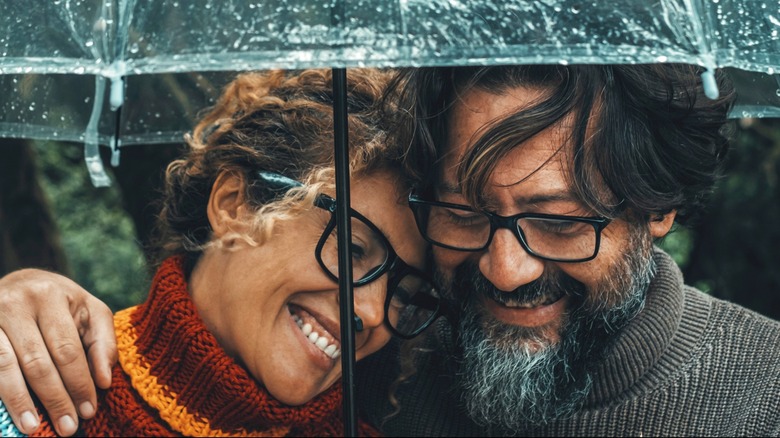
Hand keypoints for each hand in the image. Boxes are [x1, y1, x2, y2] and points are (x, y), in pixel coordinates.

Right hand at [0, 269, 116, 435]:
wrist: (19, 282)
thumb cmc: (61, 302)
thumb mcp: (89, 310)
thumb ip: (102, 342)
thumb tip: (104, 380)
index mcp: (50, 295)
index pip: (67, 349)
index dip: (79, 383)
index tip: (88, 410)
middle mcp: (15, 304)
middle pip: (37, 361)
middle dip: (55, 398)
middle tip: (68, 427)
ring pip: (5, 367)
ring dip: (20, 402)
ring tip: (34, 427)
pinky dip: (0, 391)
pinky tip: (9, 411)